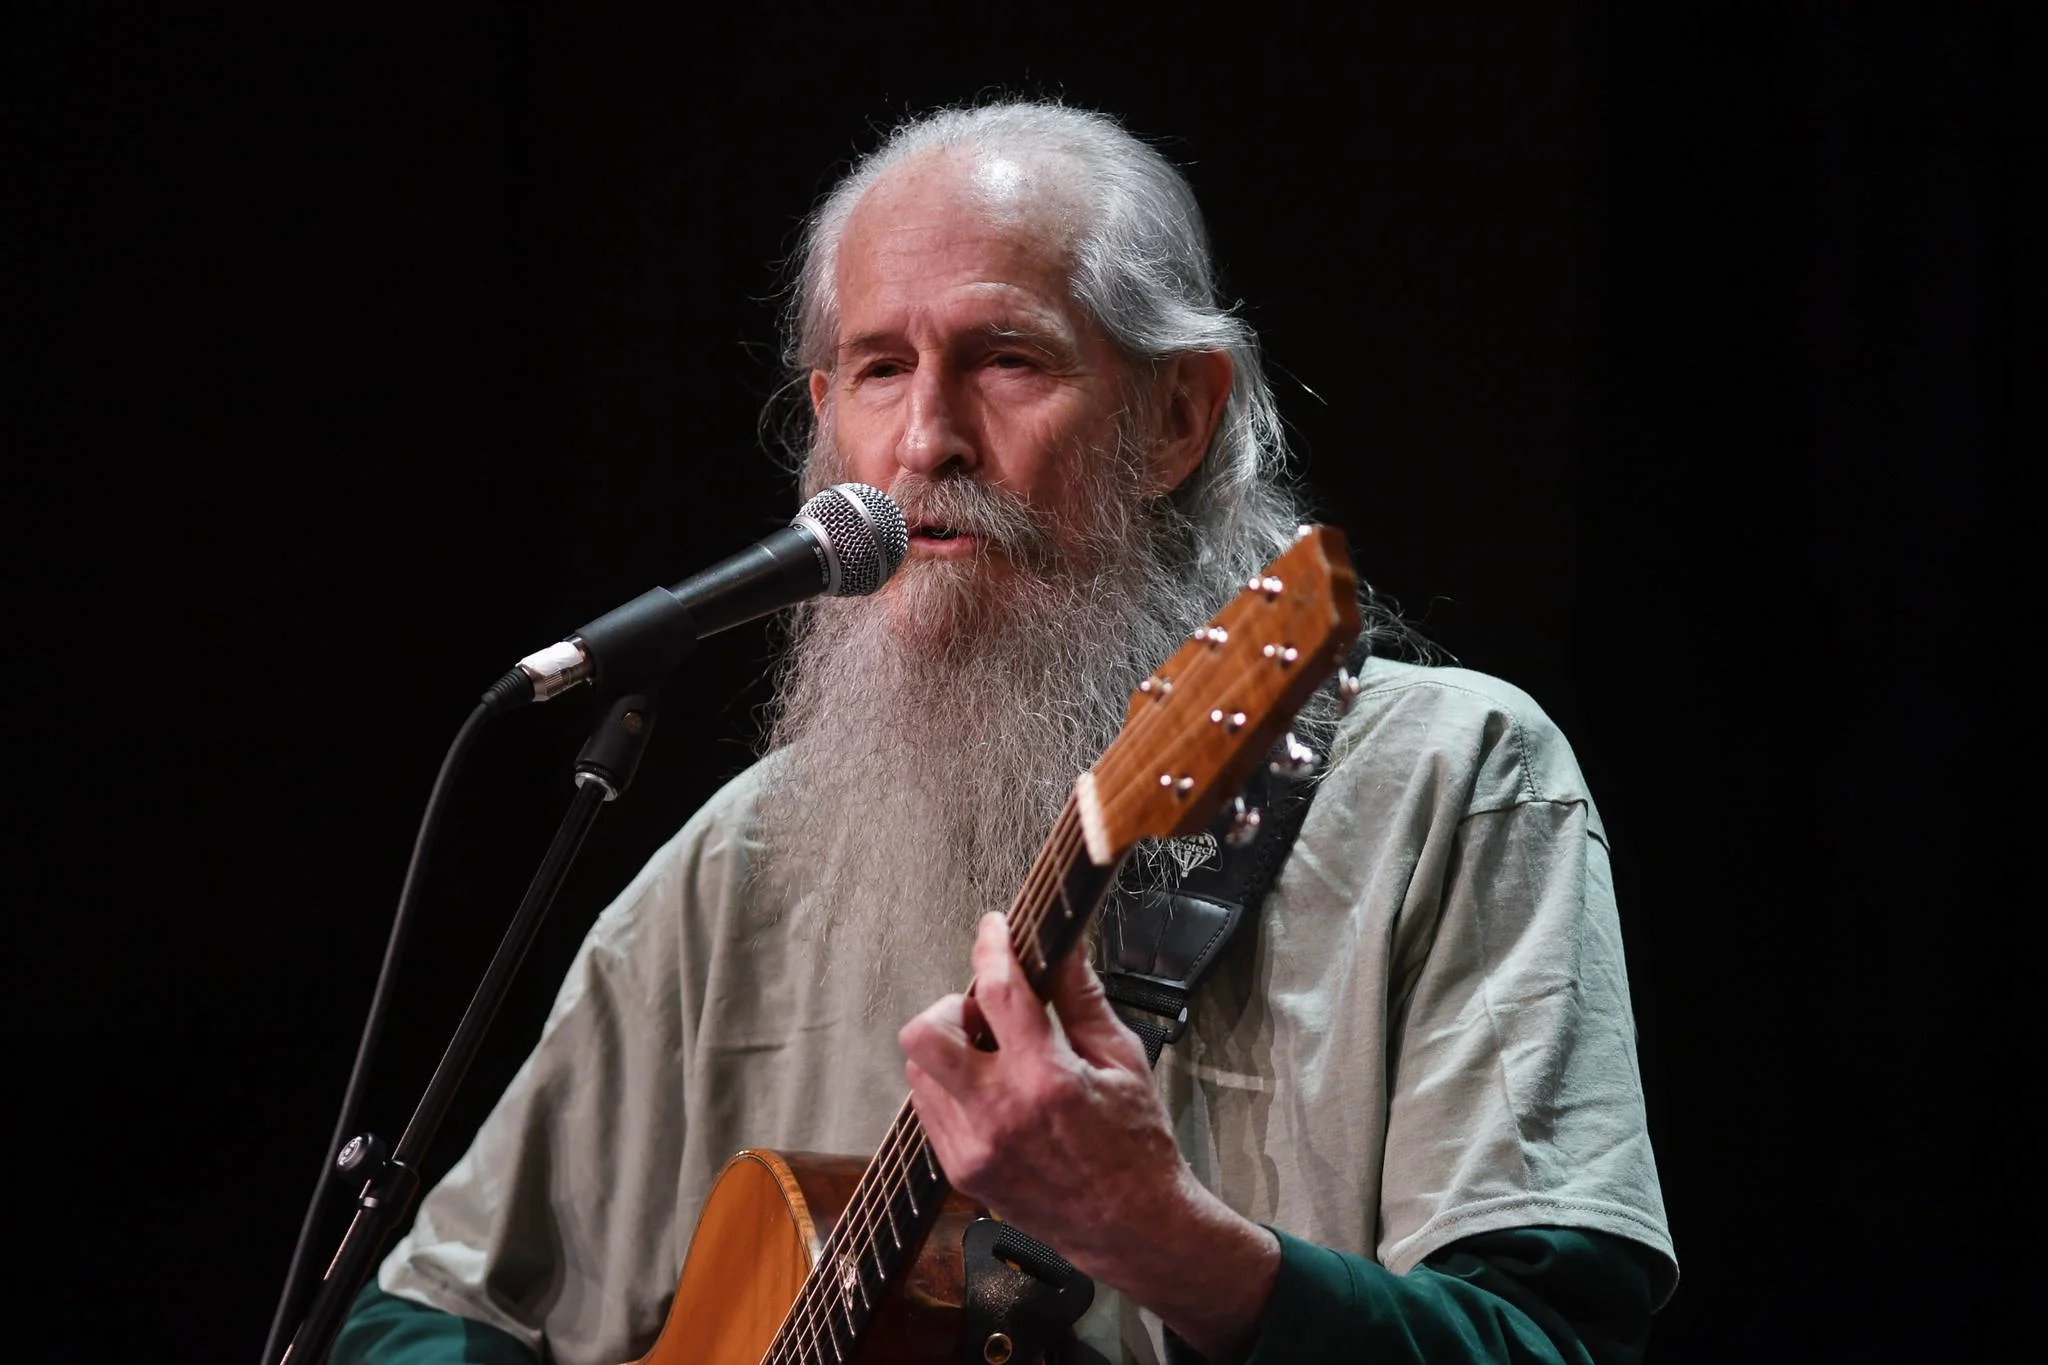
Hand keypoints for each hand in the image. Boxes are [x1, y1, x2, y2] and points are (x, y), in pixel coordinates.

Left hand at [899, 912, 1279, 1362]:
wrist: (1132, 1228)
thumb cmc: (1137, 1147)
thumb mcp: (1123, 1060)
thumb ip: (1083, 998)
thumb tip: (1064, 946)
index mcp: (1047, 1079)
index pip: (997, 991)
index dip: (992, 946)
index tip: (995, 928)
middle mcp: (1000, 1114)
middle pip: (925, 1033)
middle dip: (950, 1007)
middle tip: (984, 1012)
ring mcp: (974, 1148)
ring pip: (919, 1071)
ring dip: (948, 1049)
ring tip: (991, 1055)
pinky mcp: (962, 1172)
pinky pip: (928, 1110)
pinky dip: (949, 1088)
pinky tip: (988, 1092)